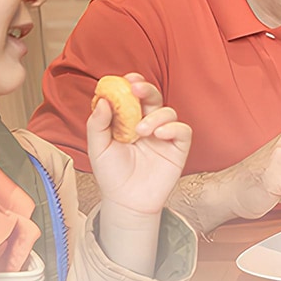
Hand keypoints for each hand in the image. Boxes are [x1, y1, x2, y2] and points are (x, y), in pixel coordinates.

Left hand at [87, 73, 192, 217]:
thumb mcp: (98, 149)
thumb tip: (103, 100)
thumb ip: (98, 125)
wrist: (127, 201)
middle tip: (136, 88)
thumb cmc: (111, 175)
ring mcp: (164, 136)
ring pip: (168, 112)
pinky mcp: (178, 148)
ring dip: (156, 115)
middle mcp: (148, 124)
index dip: (132, 84)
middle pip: (153, 98)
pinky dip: (173, 128)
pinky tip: (159, 134)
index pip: (133, 96)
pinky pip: (183, 130)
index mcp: (128, 121)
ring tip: (142, 131)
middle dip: (146, 89)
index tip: (126, 79)